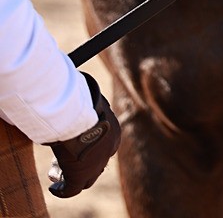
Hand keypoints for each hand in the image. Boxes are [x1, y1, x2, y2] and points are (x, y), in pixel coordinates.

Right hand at [47, 72, 120, 198]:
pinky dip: (62, 190)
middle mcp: (109, 150)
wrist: (74, 112)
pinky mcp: (80, 176)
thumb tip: (85, 86)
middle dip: (86, 165)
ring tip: (60, 176)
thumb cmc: (80, 99)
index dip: (94, 149)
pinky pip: (70, 189)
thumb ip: (88, 98)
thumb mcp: (89, 97)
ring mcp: (96, 165)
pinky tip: (54, 187)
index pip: (106, 146)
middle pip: (98, 165)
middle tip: (70, 162)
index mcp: (114, 131)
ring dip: (74, 178)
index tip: (81, 147)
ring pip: (86, 179)